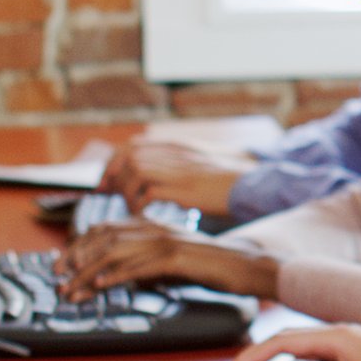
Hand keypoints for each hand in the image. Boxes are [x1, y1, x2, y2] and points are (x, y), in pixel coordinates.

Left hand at [56, 221, 278, 301]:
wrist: (247, 265)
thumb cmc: (213, 266)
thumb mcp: (173, 262)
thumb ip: (147, 263)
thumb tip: (120, 275)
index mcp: (153, 226)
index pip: (105, 229)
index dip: (78, 245)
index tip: (62, 265)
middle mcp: (155, 228)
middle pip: (102, 237)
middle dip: (74, 258)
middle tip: (58, 278)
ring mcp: (166, 241)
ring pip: (115, 252)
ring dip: (87, 273)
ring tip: (72, 290)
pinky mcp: (176, 258)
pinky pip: (138, 266)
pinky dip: (114, 276)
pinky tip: (100, 287)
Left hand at [100, 139, 253, 216]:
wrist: (252, 187)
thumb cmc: (226, 183)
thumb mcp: (196, 167)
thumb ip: (173, 166)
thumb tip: (148, 177)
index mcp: (177, 147)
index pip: (133, 145)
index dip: (115, 161)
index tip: (108, 180)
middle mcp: (176, 153)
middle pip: (129, 156)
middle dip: (115, 176)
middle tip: (110, 195)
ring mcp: (180, 169)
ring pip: (136, 171)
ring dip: (127, 191)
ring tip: (130, 207)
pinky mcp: (185, 189)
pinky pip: (149, 193)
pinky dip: (140, 205)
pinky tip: (143, 215)